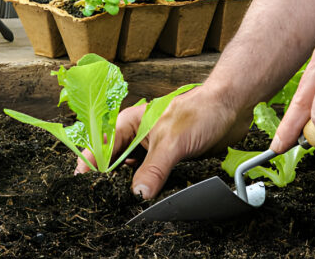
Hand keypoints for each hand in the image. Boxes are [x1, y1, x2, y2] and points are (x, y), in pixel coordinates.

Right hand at [74, 86, 250, 198]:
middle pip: (114, 163)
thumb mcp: (171, 142)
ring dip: (130, 187)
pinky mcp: (168, 160)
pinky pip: (152, 178)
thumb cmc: (200, 111)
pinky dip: (148, 189)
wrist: (232, 107)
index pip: (100, 148)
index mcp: (129, 124)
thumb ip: (153, 170)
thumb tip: (138, 195)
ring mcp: (152, 149)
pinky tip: (147, 201)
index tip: (82, 188)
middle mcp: (137, 136)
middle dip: (108, 182)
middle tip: (102, 203)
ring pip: (133, 173)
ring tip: (121, 207)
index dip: (89, 167)